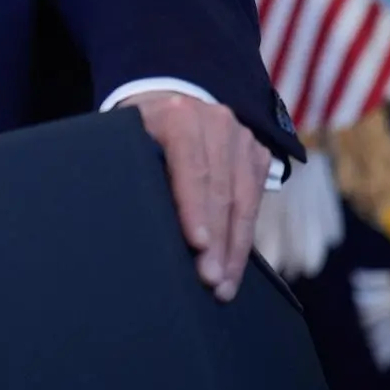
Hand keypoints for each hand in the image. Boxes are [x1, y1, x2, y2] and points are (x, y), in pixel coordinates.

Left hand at [119, 91, 270, 300]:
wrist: (171, 104)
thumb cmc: (142, 135)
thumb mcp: (131, 142)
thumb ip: (138, 171)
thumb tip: (140, 225)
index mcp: (178, 117)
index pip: (191, 167)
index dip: (195, 208)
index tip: (197, 245)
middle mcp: (216, 122)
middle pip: (221, 189)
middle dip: (217, 240)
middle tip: (211, 281)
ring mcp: (242, 136)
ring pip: (244, 199)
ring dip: (235, 247)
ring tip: (225, 285)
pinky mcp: (258, 153)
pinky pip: (256, 201)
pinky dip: (245, 237)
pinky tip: (235, 266)